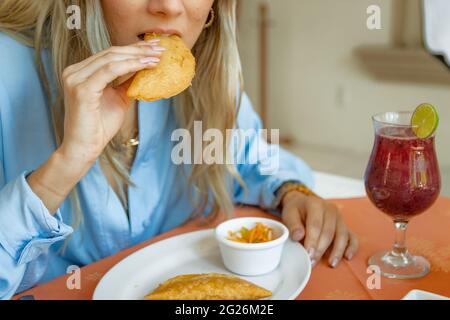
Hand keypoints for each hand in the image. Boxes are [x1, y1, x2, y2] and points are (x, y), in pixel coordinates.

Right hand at [58, 39, 163, 164]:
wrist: (85, 147)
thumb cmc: (100, 127)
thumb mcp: (118, 99)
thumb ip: (127, 83)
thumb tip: (145, 69)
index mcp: (81, 72)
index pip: (110, 54)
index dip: (133, 48)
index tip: (154, 47)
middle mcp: (74, 72)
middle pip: (111, 52)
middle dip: (138, 49)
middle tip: (160, 48)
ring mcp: (75, 79)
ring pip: (111, 59)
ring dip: (137, 56)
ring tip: (157, 57)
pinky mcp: (82, 89)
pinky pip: (110, 71)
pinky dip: (130, 66)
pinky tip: (146, 65)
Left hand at [281, 191, 358, 267]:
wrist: (303, 204)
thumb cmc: (296, 211)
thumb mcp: (289, 214)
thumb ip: (292, 224)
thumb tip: (298, 236)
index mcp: (315, 204)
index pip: (315, 224)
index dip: (312, 240)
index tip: (309, 254)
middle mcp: (330, 209)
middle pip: (329, 231)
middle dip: (321, 249)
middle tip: (313, 262)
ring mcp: (339, 217)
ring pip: (342, 235)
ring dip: (337, 251)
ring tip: (331, 263)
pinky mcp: (345, 226)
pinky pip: (352, 236)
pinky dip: (351, 247)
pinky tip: (347, 257)